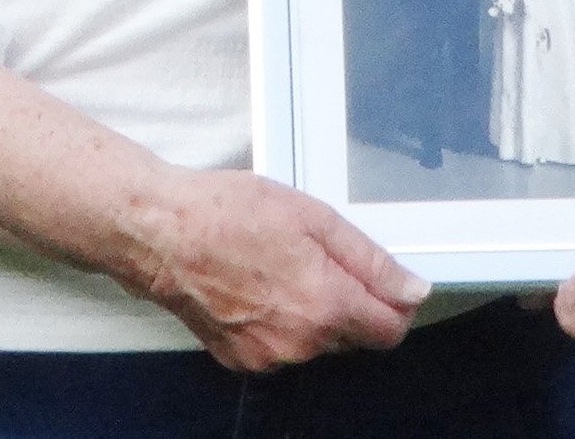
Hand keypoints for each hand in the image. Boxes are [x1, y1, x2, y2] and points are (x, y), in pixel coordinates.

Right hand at [127, 168, 428, 369]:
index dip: (396, 303)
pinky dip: (282, 322)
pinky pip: (282, 346)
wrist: (162, 234)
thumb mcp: (315, 219)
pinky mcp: (240, 360)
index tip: (388, 282)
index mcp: (324, 306)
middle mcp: (298, 343)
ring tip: (283, 266)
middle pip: (355, 336)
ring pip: (317, 342)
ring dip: (315, 312)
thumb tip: (412, 289)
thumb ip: (371, 262)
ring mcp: (267, 357)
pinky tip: (260, 286)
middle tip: (320, 257)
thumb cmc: (229, 215)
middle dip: (352, 302)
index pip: (390, 330)